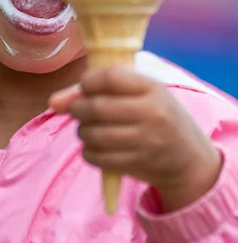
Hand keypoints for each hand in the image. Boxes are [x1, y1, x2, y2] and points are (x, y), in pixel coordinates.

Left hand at [49, 66, 222, 211]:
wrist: (188, 159)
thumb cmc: (158, 116)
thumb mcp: (141, 94)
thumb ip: (99, 90)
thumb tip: (53, 102)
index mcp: (153, 88)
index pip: (110, 77)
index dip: (88, 80)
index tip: (85, 85)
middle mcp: (151, 113)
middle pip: (96, 107)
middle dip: (77, 108)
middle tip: (79, 110)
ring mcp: (145, 141)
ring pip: (93, 134)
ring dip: (82, 131)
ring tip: (88, 128)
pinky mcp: (137, 165)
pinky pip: (96, 157)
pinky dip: (88, 151)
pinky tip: (95, 147)